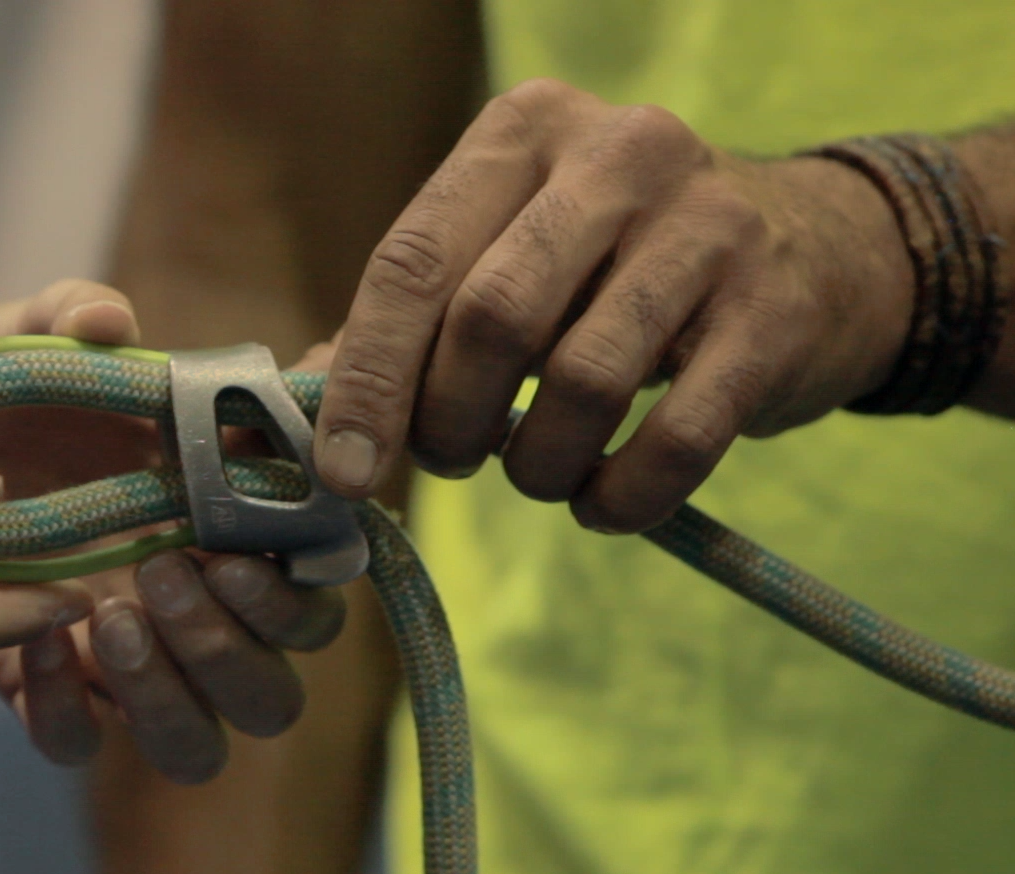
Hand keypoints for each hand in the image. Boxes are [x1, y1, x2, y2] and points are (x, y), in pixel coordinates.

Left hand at [0, 333, 346, 783]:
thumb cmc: (5, 381)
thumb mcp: (37, 332)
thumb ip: (76, 312)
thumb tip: (107, 320)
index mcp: (228, 538)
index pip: (310, 602)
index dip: (293, 594)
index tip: (237, 549)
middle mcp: (191, 618)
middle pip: (271, 697)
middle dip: (232, 647)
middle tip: (168, 572)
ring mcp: (122, 667)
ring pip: (195, 746)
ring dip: (167, 693)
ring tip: (109, 614)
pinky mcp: (45, 691)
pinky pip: (75, 740)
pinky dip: (63, 704)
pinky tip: (36, 638)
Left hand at [312, 78, 914, 531]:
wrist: (813, 247)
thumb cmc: (612, 265)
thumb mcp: (505, 254)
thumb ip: (406, 321)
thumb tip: (297, 401)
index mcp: (522, 131)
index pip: (411, 262)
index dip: (368, 380)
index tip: (344, 473)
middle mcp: (619, 153)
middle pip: (492, 319)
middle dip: (451, 421)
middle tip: (455, 460)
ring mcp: (709, 223)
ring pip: (583, 380)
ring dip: (540, 465)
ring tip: (538, 475)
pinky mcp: (777, 306)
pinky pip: (679, 434)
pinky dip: (624, 495)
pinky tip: (604, 504)